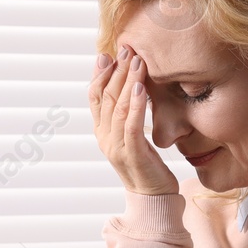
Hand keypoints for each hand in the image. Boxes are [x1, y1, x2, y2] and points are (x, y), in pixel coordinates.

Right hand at [88, 45, 178, 195]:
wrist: (152, 198)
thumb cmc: (147, 164)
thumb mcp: (133, 136)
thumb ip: (126, 116)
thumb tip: (129, 87)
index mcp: (101, 132)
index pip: (95, 97)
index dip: (99, 74)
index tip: (107, 54)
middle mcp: (104, 138)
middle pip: (106, 97)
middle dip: (115, 70)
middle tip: (126, 49)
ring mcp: (116, 147)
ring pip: (117, 108)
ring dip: (127, 81)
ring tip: (137, 61)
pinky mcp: (133, 154)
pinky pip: (131, 125)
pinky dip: (135, 104)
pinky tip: (141, 87)